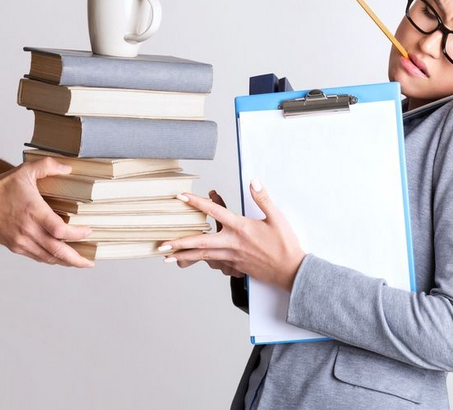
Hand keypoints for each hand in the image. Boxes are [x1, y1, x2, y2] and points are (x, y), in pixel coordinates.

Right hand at [0, 157, 94, 267]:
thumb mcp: (25, 171)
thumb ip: (48, 165)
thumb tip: (68, 168)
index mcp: (34, 212)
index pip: (60, 230)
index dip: (77, 234)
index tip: (89, 231)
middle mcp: (28, 230)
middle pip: (57, 251)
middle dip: (76, 260)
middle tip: (90, 263)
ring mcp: (21, 241)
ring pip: (48, 258)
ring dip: (65, 262)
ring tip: (79, 262)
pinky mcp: (15, 246)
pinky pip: (37, 257)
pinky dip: (50, 259)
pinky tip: (59, 257)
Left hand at [159, 178, 305, 291]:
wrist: (290, 271)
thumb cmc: (285, 245)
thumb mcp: (277, 218)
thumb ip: (263, 198)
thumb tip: (254, 180)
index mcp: (241, 228)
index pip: (214, 212)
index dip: (196, 203)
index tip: (181, 197)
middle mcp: (232, 243)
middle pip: (200, 242)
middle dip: (179, 242)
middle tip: (161, 244)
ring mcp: (232, 257)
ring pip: (203, 256)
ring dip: (183, 255)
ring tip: (167, 256)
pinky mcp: (235, 266)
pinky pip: (214, 263)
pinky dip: (200, 261)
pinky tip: (192, 262)